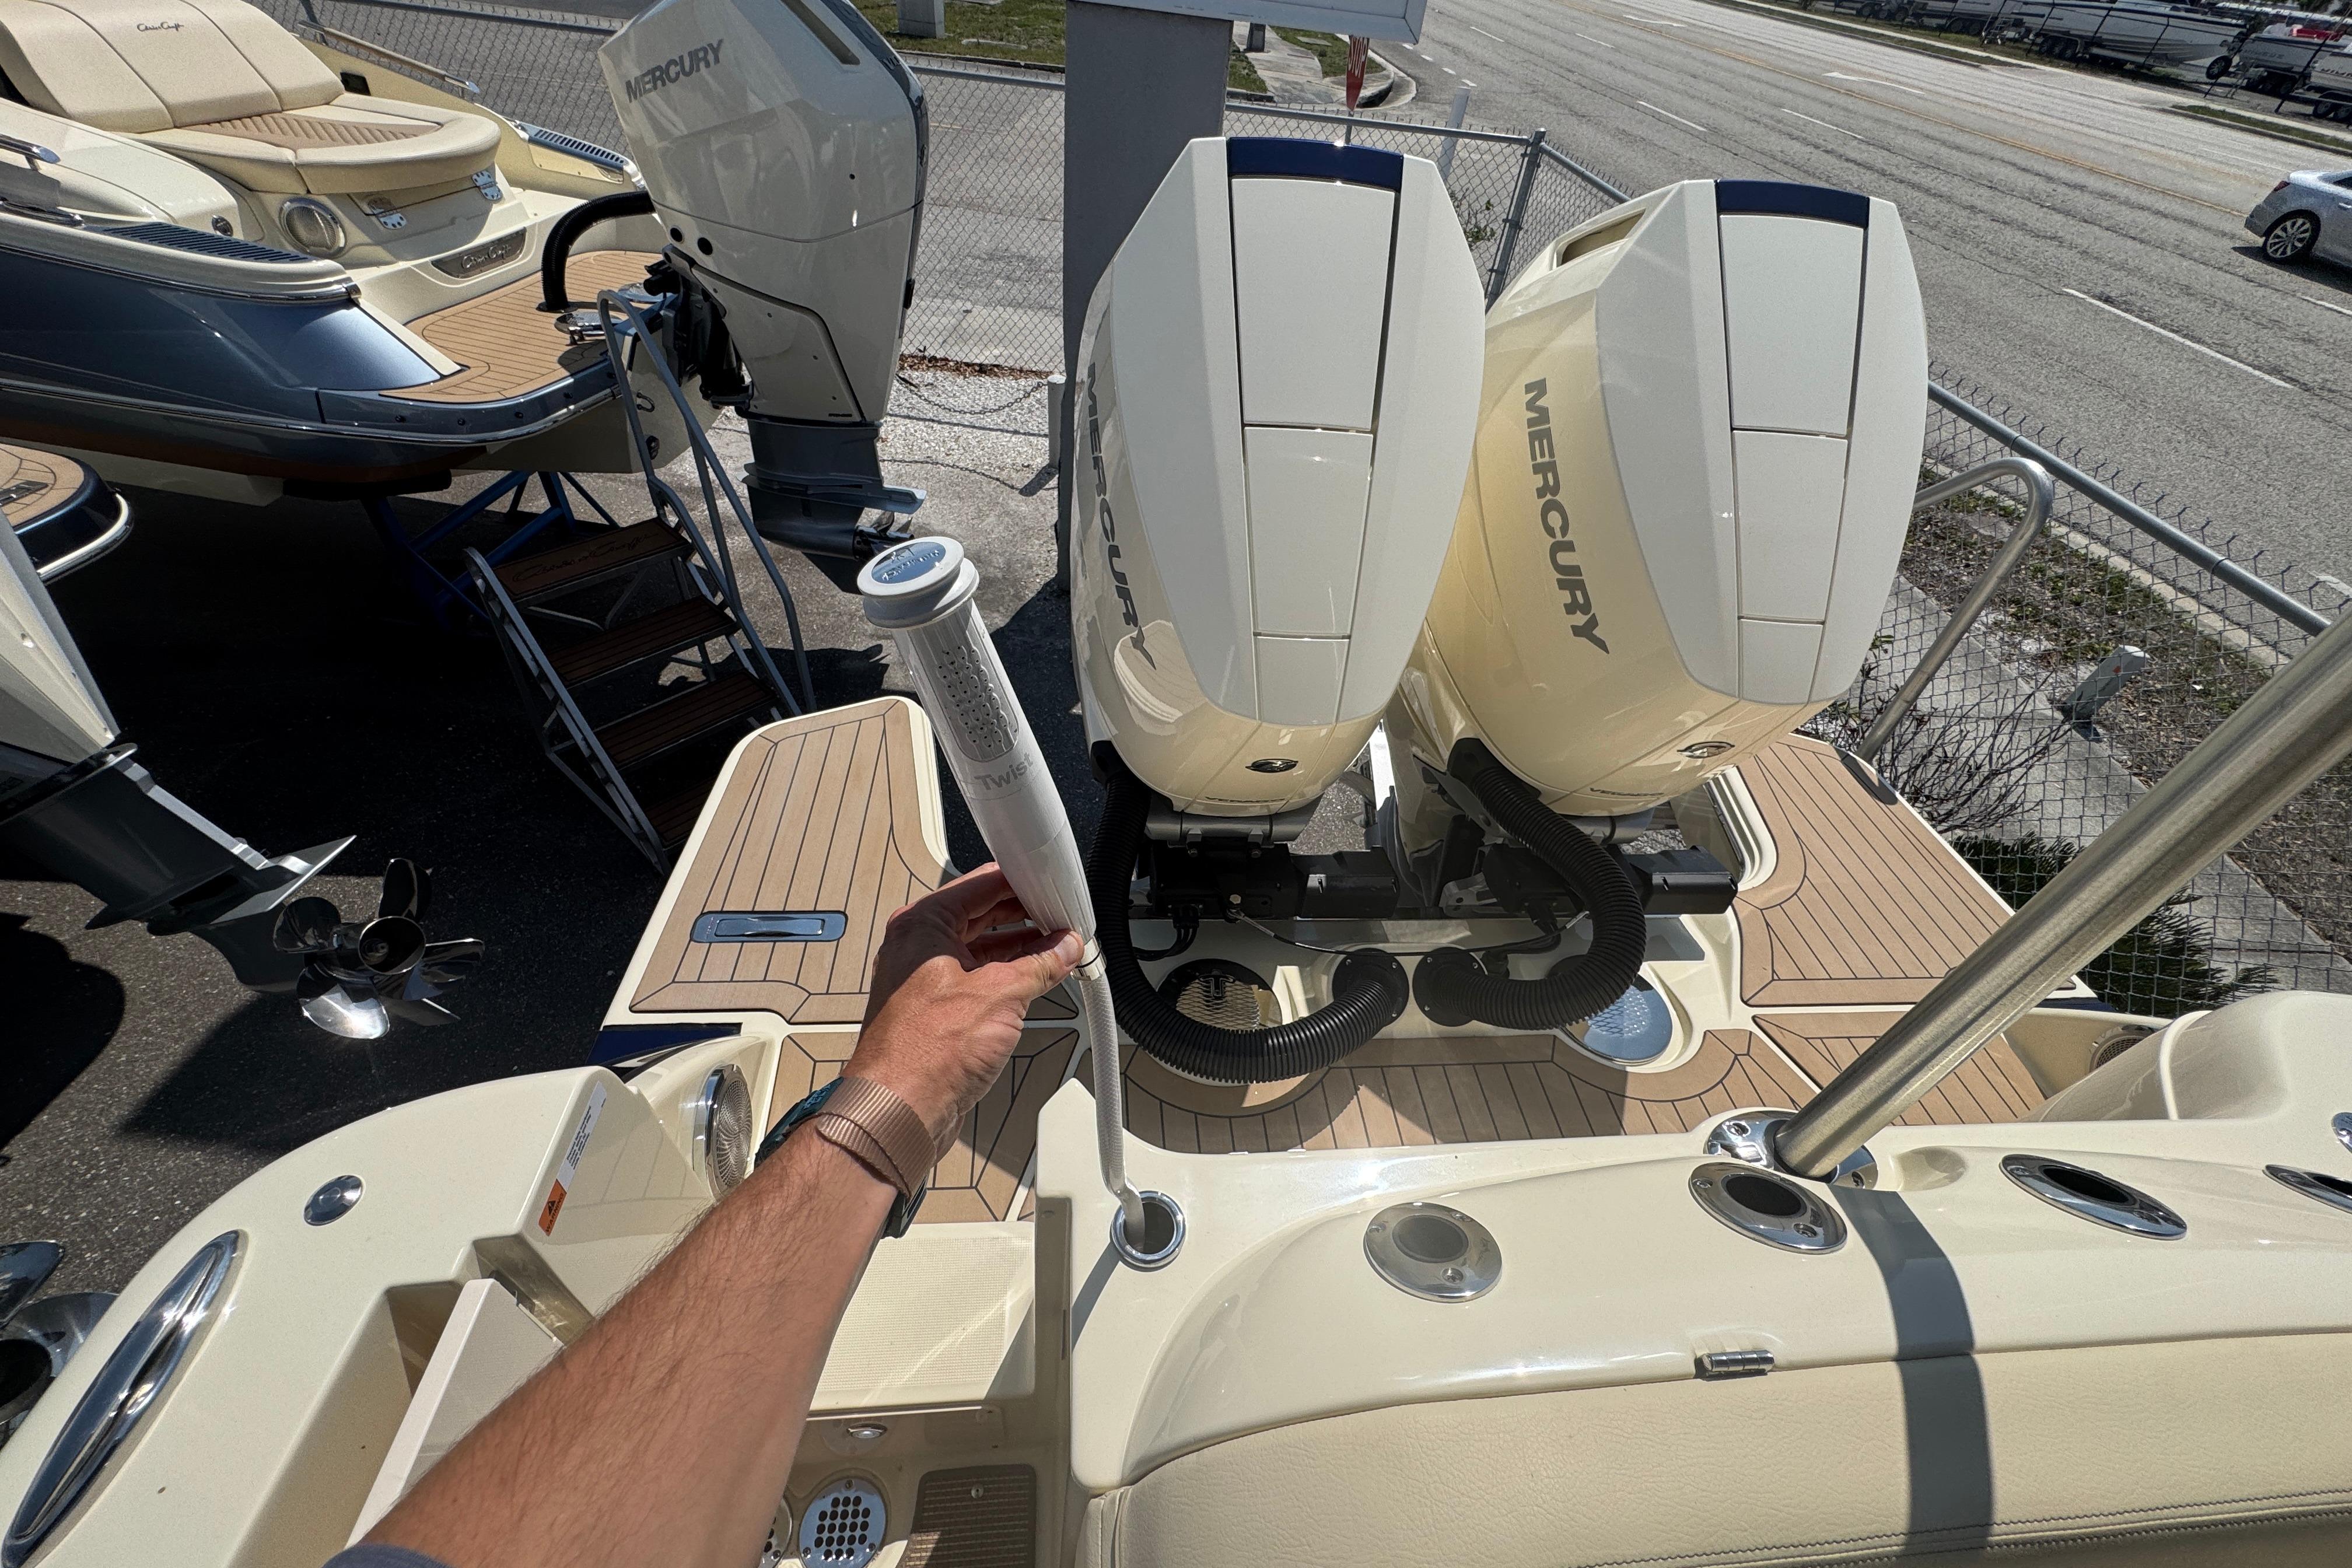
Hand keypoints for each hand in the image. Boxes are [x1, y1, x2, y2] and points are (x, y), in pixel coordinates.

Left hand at [846, 864, 1081, 1148]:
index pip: (982, 884)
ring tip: (1057, 950)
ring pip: (980, 947)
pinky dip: (1005, 976)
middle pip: (981, 913)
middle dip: (1025, 916)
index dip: (1024, 884)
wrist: (897, 1112)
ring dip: (1019, 948)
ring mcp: (923, 979)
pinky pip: (975, 977)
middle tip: (1061, 919)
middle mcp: (917, 947)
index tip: (1054, 890)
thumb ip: (1039, 965)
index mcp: (922, 925)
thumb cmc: (924, 1055)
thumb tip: (1062, 949)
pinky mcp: (932, 1010)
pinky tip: (1034, 979)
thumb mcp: (1000, 997)